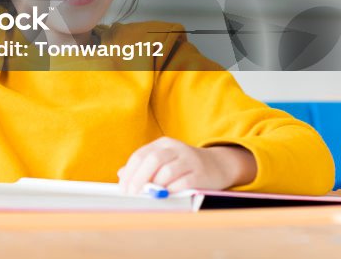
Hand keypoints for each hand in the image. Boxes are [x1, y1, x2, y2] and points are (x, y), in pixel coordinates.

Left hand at [117, 137, 256, 194]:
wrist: (218, 165)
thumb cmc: (184, 166)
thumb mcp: (164, 161)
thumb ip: (144, 166)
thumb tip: (122, 174)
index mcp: (163, 144)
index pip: (140, 155)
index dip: (129, 172)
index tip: (123, 187)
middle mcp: (175, 148)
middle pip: (152, 160)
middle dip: (138, 178)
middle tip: (132, 193)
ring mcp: (189, 159)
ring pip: (167, 171)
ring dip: (155, 185)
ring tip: (149, 194)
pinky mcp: (201, 173)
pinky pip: (183, 182)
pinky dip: (171, 190)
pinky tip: (166, 195)